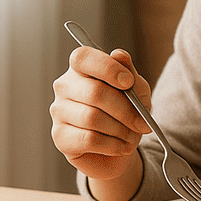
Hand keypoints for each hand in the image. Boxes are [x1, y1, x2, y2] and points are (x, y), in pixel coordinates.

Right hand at [50, 46, 152, 193]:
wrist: (121, 145)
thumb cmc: (126, 110)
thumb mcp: (136, 89)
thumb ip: (129, 71)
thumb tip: (119, 54)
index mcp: (81, 67)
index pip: (83, 57)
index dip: (107, 68)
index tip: (128, 82)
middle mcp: (65, 86)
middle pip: (94, 92)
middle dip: (125, 110)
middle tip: (141, 122)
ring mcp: (59, 111)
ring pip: (92, 118)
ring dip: (120, 129)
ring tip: (131, 135)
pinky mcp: (60, 136)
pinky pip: (89, 139)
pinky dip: (112, 144)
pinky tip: (121, 146)